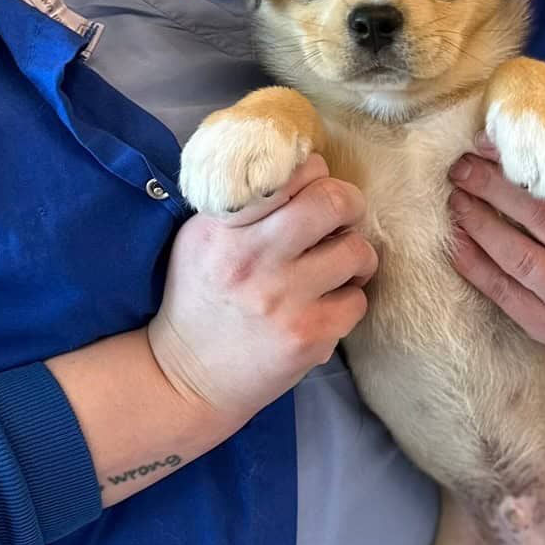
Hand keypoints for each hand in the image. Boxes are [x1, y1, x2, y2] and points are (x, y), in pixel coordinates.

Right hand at [148, 154, 376, 423]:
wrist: (186, 377)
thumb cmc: (200, 300)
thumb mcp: (201, 239)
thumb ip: (244, 204)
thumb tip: (299, 166)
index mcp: (224, 226)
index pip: (293, 171)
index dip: (315, 174)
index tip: (313, 191)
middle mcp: (253, 258)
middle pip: (334, 201)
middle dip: (350, 204)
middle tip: (343, 218)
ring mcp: (284, 299)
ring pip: (356, 251)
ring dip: (355, 256)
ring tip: (338, 267)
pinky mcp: (308, 336)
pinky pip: (358, 300)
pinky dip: (348, 301)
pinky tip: (325, 306)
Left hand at [447, 140, 544, 346]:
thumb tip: (501, 142)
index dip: (521, 161)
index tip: (484, 144)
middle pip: (542, 215)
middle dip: (493, 187)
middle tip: (461, 168)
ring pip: (519, 255)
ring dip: (479, 223)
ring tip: (456, 200)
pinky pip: (502, 290)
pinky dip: (473, 263)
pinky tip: (456, 240)